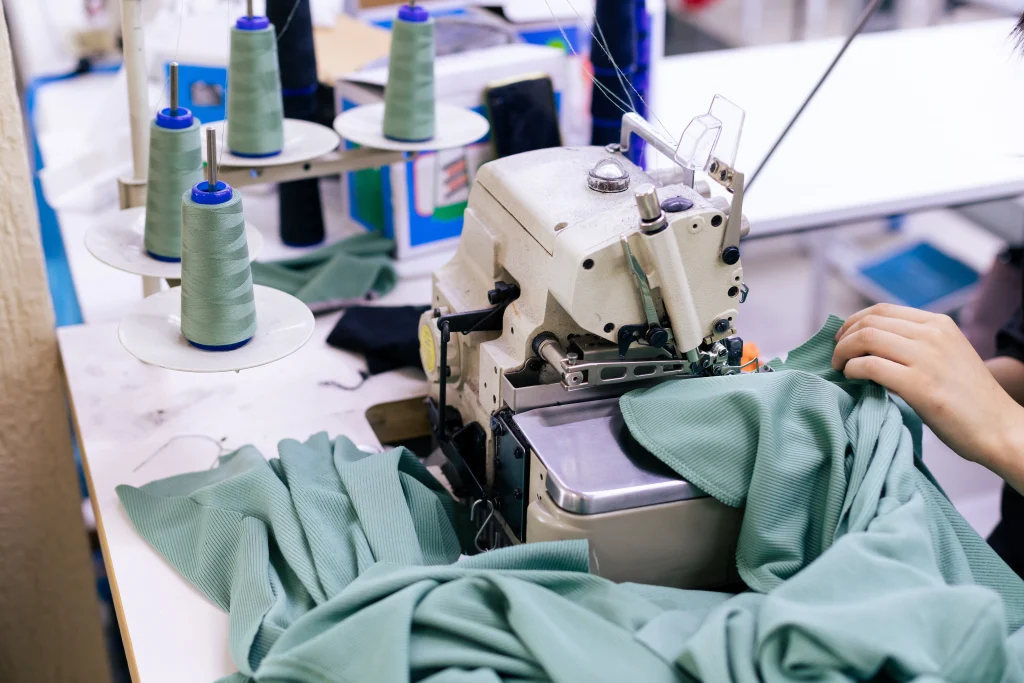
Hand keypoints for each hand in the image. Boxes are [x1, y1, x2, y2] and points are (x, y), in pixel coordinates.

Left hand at [832, 304, 1023, 475]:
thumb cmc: (968, 399)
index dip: (853, 322)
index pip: (881, 310)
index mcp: (938, 323)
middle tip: (836, 356)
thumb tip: (869, 343)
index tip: (842, 339)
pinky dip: (852, 370)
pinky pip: (870, 366)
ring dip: (843, 353)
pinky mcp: (919, 385)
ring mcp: (926, 358)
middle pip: (869, 322)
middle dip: (844, 338)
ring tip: (840, 368)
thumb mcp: (945, 356)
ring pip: (866, 338)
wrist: (999, 428)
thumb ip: (915, 344)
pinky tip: (852, 379)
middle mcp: (932, 334)